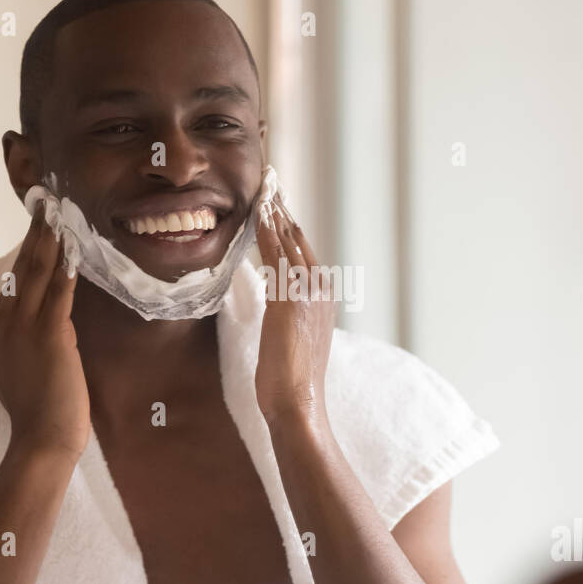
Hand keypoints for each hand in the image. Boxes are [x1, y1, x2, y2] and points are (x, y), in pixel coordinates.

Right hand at [0, 205, 89, 460]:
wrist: (41, 439)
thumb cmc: (32, 408)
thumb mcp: (5, 367)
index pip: (12, 281)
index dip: (25, 250)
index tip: (37, 223)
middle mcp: (4, 322)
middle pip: (22, 267)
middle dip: (35, 232)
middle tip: (47, 200)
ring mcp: (25, 327)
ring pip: (37, 273)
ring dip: (50, 239)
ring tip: (59, 211)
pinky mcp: (51, 335)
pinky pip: (59, 292)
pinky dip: (66, 267)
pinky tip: (72, 246)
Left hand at [254, 193, 335, 424]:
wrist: (300, 401)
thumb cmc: (294, 381)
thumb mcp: (297, 341)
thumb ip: (293, 318)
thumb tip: (282, 309)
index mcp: (324, 297)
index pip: (306, 252)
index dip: (291, 227)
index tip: (280, 205)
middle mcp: (320, 288)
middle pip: (300, 239)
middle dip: (284, 210)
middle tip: (272, 182)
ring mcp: (307, 291)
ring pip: (289, 241)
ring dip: (276, 212)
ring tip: (266, 187)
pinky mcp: (289, 297)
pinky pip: (276, 255)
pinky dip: (267, 231)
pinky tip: (258, 213)